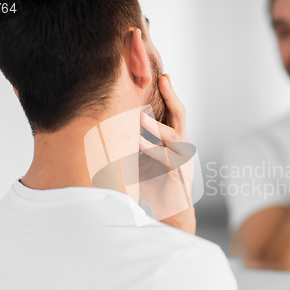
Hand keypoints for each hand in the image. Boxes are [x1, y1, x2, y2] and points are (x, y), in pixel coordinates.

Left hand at [139, 74, 195, 233]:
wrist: (170, 213)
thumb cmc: (153, 185)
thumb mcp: (139, 159)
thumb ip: (131, 144)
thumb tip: (107, 128)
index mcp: (173, 140)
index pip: (172, 111)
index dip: (167, 93)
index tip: (159, 75)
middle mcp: (181, 145)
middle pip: (180, 114)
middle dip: (171, 95)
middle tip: (162, 78)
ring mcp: (183, 158)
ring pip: (175, 135)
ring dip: (156, 125)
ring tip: (140, 116)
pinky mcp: (180, 173)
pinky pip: (167, 158)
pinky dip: (152, 149)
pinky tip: (139, 143)